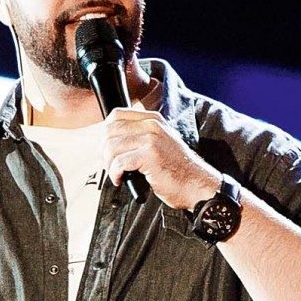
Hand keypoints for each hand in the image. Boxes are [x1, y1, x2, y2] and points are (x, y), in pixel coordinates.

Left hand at [101, 108, 218, 210]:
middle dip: (104, 151)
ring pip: (112, 147)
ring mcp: (151, 139)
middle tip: (110, 165)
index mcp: (153, 119)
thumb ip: (140, 137)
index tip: (108, 149)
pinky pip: (119, 162)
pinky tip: (121, 180)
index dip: (105, 133)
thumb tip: (111, 142)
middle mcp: (152, 125)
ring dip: (109, 164)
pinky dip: (115, 174)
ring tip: (117, 174)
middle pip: (110, 130)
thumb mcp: (159, 144)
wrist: (196, 185)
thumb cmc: (177, 170)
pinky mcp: (150, 156)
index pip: (116, 115)